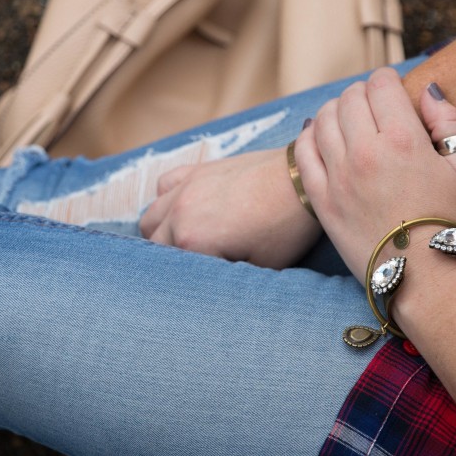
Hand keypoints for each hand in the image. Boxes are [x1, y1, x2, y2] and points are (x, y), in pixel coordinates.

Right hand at [139, 146, 321, 267]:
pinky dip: (167, 200)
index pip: (170, 272)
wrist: (304, 181)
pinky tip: (186, 209)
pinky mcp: (197, 170)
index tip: (203, 285)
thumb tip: (213, 284)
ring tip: (187, 243)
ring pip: (151, 216)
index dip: (185, 283)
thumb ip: (226, 276)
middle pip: (154, 245)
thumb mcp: (260, 267)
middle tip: (200, 267)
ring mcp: (186, 186)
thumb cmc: (286, 227)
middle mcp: (180, 211)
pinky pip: (164, 185)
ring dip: (162, 232)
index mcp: (192, 239)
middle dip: (172, 260)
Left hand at [295, 67, 455, 282]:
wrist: (426, 279)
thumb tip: (426, 90)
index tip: (394, 89)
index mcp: (402, 140)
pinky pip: (303, 152)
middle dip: (363, 93)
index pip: (381, 84)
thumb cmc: (453, 223)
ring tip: (350, 120)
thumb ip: (449, 121)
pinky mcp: (322, 200)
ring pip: (323, 119)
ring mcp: (338, 177)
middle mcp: (364, 153)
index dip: (388, 80)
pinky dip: (310, 136)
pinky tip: (323, 138)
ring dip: (337, 111)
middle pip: (350, 97)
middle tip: (374, 105)